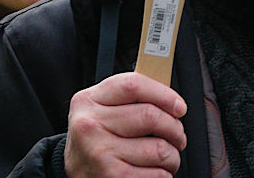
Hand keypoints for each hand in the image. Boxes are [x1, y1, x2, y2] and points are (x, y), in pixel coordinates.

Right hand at [63, 72, 186, 176]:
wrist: (74, 172)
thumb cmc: (96, 136)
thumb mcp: (102, 109)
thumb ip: (129, 98)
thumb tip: (169, 98)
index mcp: (89, 100)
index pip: (134, 85)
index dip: (164, 94)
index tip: (179, 107)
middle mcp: (91, 125)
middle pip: (150, 116)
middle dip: (174, 128)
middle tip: (178, 135)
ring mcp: (100, 153)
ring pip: (158, 148)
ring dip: (173, 155)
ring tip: (170, 156)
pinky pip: (154, 174)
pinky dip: (164, 174)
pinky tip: (158, 171)